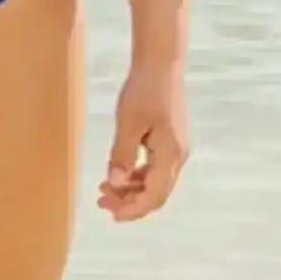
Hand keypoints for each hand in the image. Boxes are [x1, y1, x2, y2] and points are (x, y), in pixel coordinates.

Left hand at [98, 59, 189, 221]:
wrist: (161, 65)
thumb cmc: (144, 90)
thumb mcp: (128, 123)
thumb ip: (122, 155)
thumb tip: (115, 183)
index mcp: (170, 154)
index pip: (154, 195)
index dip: (134, 209)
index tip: (112, 214)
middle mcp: (178, 155)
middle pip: (157, 193)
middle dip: (130, 202)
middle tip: (102, 202)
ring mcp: (176, 148)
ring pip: (156, 181)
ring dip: (132, 189)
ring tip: (105, 189)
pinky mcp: (171, 140)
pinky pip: (156, 168)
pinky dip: (138, 176)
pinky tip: (120, 174)